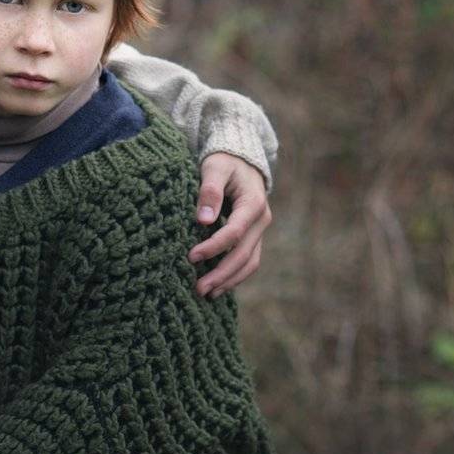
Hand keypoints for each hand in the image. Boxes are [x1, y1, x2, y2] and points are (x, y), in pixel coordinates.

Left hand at [190, 153, 270, 297]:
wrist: (241, 160)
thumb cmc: (224, 161)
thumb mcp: (215, 168)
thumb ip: (210, 191)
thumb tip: (203, 219)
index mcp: (253, 203)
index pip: (235, 232)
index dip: (214, 247)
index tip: (191, 257)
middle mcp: (261, 220)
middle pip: (244, 254)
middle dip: (221, 273)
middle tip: (199, 289)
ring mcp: (259, 230)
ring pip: (249, 262)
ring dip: (229, 280)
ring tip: (207, 294)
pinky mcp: (253, 236)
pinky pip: (248, 260)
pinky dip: (234, 275)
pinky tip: (217, 287)